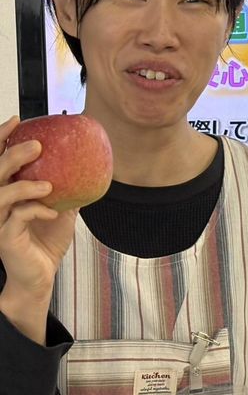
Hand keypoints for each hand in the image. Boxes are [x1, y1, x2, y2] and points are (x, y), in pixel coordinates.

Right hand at [0, 116, 76, 302]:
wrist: (41, 275)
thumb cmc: (46, 239)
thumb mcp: (62, 208)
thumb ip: (68, 187)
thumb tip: (90, 165)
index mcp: (8, 191)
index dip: (1, 139)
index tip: (17, 121)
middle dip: (11, 155)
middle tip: (36, 146)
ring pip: (0, 195)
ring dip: (24, 186)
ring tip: (49, 185)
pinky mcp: (4, 238)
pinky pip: (16, 218)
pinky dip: (36, 210)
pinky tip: (53, 212)